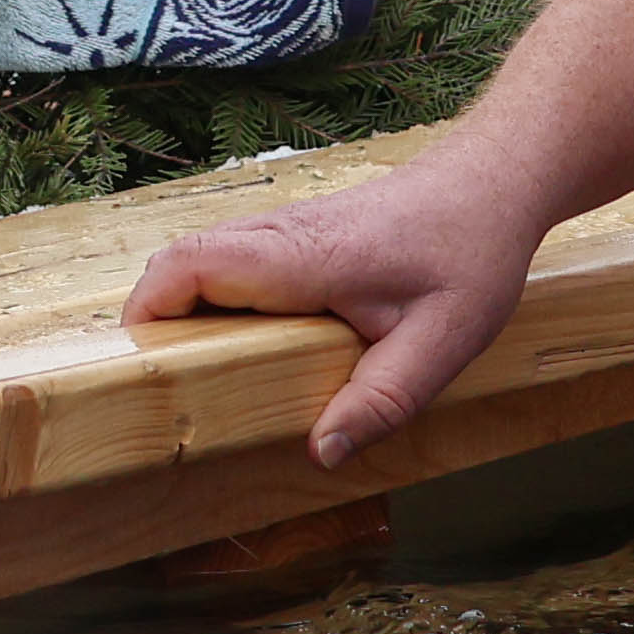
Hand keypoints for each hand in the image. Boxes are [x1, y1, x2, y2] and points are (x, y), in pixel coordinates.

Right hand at [127, 155, 556, 465]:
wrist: (494, 182)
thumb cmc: (471, 254)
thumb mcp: (441, 343)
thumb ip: (380, 401)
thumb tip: (319, 452)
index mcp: (304, 257)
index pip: (193, 265)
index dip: (149, 308)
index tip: (139, 362)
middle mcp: (282, 233)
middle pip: (180, 259)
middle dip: (152, 318)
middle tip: (160, 385)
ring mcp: (287, 226)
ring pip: (200, 254)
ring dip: (180, 305)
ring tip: (193, 372)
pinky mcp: (298, 233)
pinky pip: (229, 256)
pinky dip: (209, 293)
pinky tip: (239, 340)